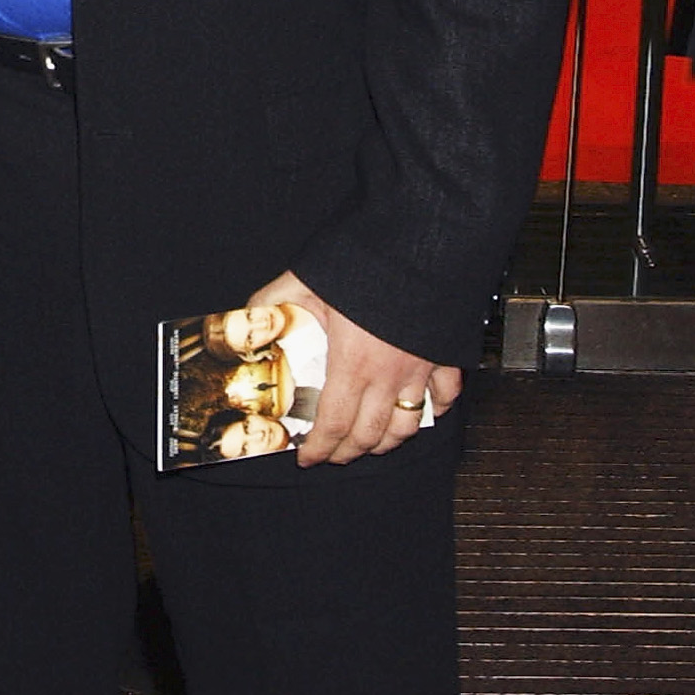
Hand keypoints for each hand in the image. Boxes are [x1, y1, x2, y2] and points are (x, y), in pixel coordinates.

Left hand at [250, 268, 460, 466]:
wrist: (417, 237)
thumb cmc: (362, 260)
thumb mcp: (301, 281)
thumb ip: (270, 305)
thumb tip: (248, 322)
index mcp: (352, 363)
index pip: (334, 424)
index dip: (319, 449)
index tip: (307, 457)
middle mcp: (389, 374)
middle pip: (370, 435)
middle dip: (348, 452)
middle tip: (333, 454)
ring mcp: (421, 367)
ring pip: (409, 425)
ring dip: (388, 441)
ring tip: (371, 442)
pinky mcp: (445, 353)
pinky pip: (446, 395)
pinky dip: (434, 411)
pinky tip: (422, 412)